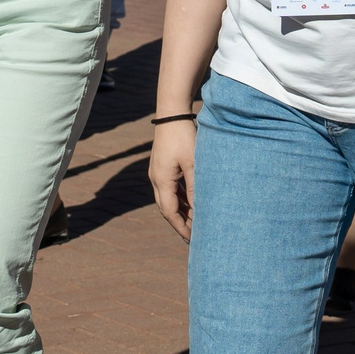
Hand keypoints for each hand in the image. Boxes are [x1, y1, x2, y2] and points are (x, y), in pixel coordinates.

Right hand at [149, 119, 196, 241]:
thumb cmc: (184, 136)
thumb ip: (195, 188)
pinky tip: (191, 202)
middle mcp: (156, 179)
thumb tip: (199, 210)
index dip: (181, 227)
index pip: (170, 212)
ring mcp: (157, 172)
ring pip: (168, 198)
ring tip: (194, 222)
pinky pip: (170, 188)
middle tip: (193, 235)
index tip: (192, 239)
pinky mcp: (162, 166)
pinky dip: (180, 198)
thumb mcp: (193, 164)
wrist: (171, 114)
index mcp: (161, 181)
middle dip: (179, 222)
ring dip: (180, 210)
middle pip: (167, 208)